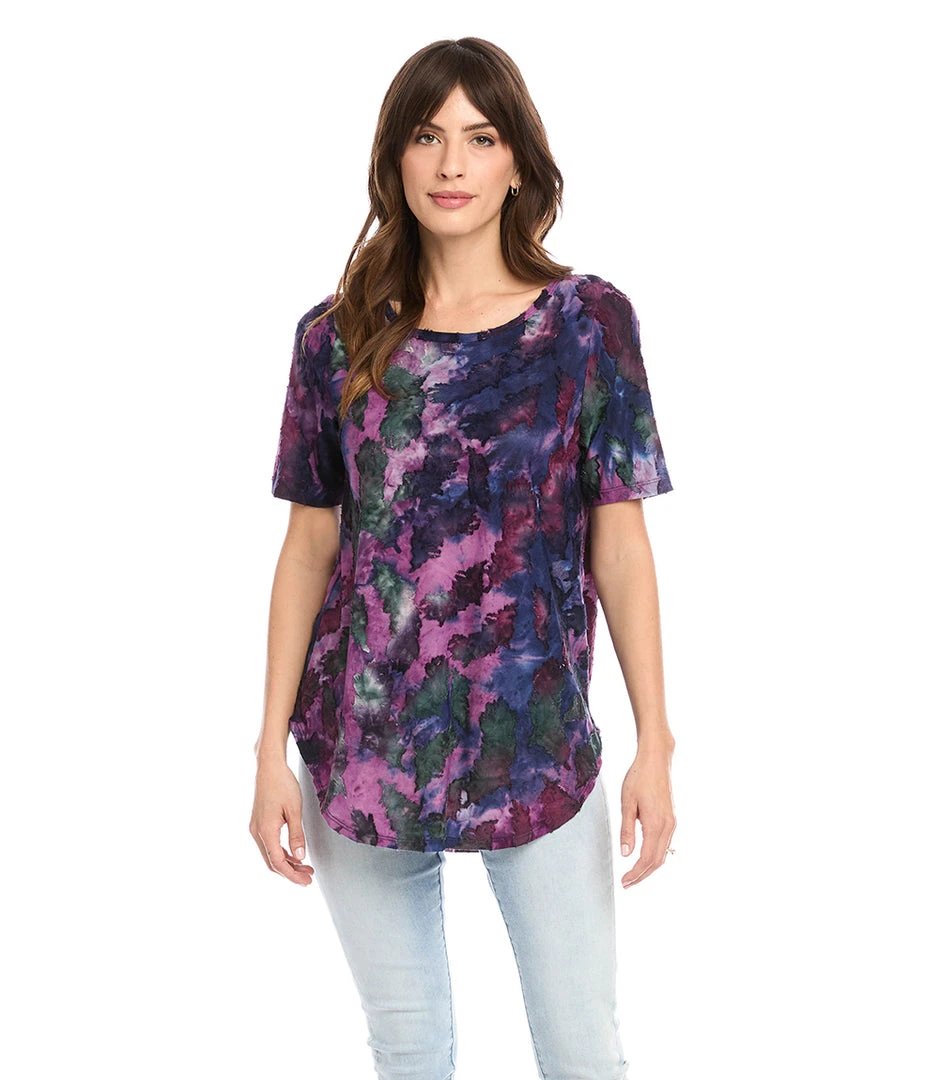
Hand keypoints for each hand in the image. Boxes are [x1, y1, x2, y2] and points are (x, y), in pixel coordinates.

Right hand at [249, 758, 313, 885]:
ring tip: (305, 867)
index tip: (305, 881)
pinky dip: (281, 852)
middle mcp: (257, 832)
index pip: (278, 862)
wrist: (269, 767)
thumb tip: (300, 857)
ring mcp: (256, 828)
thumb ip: (297, 835)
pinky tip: (294, 853)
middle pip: (272, 862)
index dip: (292, 875)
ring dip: (287, 863)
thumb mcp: (295, 810)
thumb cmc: (282, 784)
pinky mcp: (258, 823)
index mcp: (266, 831)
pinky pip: (269, 845)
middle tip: (308, 877)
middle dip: (290, 872)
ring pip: (270, 854)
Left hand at [619, 747, 675, 888]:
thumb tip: (626, 853)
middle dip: (642, 875)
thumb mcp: (627, 802)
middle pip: (657, 861)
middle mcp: (667, 826)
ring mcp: (671, 823)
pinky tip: (645, 858)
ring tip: (634, 875)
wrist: (656, 760)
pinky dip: (656, 856)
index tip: (624, 881)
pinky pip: (665, 844)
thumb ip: (627, 829)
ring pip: (663, 854)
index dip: (635, 873)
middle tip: (627, 883)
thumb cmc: (640, 777)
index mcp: (655, 824)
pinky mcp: (671, 818)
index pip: (646, 858)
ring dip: (649, 867)